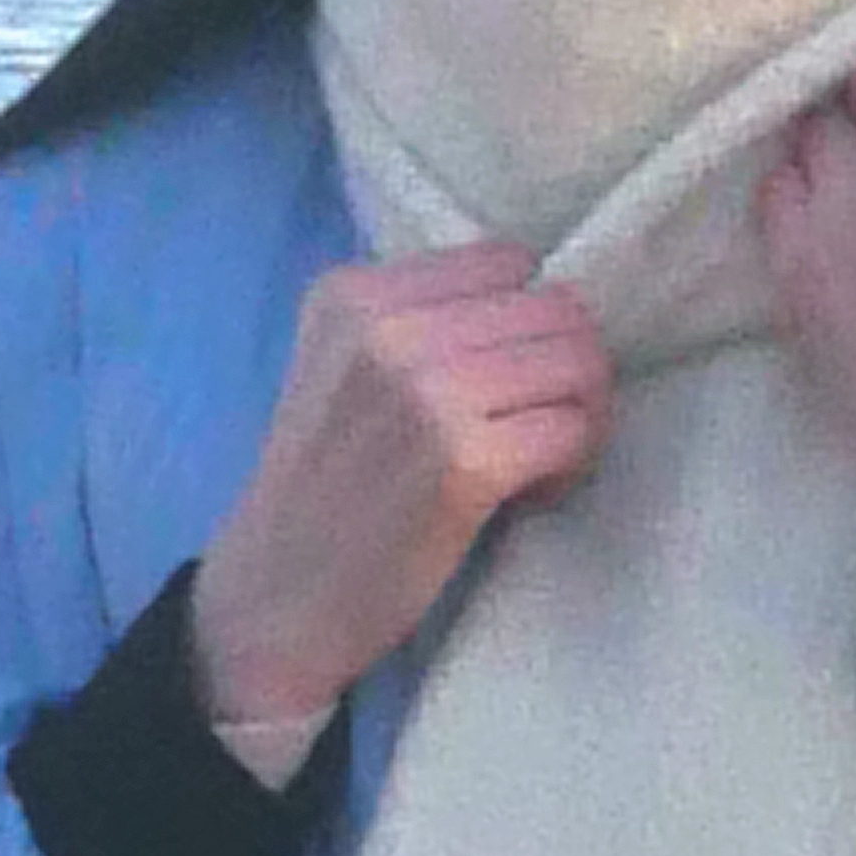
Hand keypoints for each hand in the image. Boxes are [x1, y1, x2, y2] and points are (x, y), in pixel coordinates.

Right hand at [191, 243, 614, 785]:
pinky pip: (574, 430)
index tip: (503, 378)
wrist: (276, 594)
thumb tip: (544, 295)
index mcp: (352, 293)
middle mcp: (387, 328)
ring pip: (577, 362)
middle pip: (554, 308)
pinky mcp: (465, 463)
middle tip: (536, 427)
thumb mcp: (337, 364)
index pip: (505, 261)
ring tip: (535, 461)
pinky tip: (529, 494)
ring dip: (578, 415)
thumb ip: (415, 316)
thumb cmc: (324, 484)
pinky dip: (570, 465)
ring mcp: (427, 392)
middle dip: (565, 370)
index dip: (522, 320)